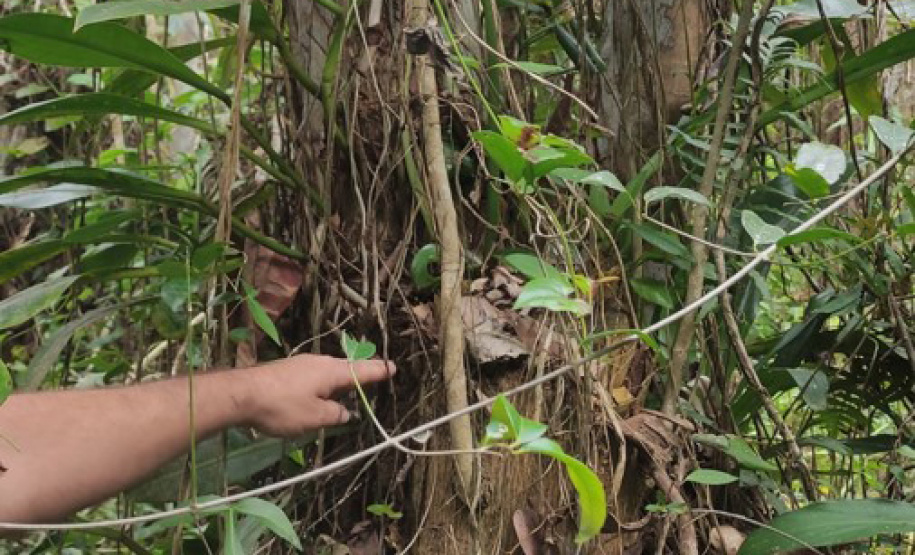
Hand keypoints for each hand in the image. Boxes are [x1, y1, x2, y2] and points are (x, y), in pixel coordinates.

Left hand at [239, 354, 394, 437]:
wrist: (241, 394)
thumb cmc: (282, 407)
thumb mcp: (315, 418)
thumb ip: (335, 415)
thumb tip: (345, 411)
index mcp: (331, 372)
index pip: (362, 371)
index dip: (378, 371)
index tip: (393, 367)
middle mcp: (319, 362)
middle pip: (345, 368)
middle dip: (359, 374)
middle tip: (373, 376)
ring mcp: (301, 364)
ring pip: (328, 372)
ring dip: (339, 381)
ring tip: (346, 391)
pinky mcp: (286, 370)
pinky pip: (313, 375)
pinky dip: (322, 384)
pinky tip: (317, 394)